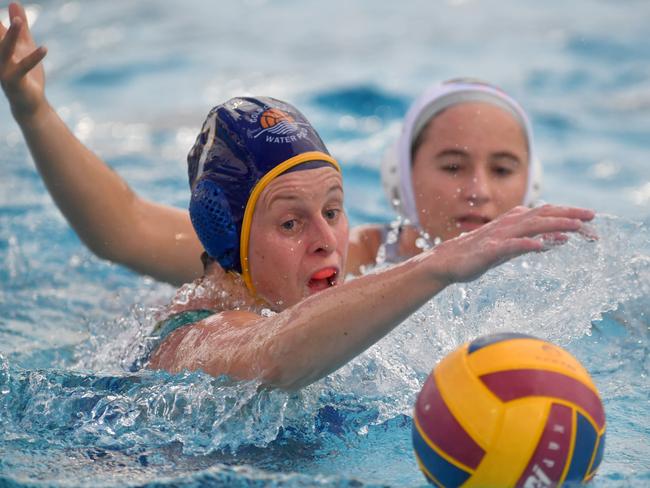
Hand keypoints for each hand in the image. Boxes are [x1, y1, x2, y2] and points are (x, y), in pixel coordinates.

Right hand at [0, 2, 46, 118]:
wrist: (30, 104)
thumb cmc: (26, 74)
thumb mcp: (25, 47)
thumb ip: (21, 27)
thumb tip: (14, 3)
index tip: (0, 5)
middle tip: (11, 14)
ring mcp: (3, 69)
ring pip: (5, 49)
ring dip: (12, 35)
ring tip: (18, 21)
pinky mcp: (15, 81)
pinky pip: (24, 67)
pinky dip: (34, 58)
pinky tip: (44, 48)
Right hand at [427, 204, 595, 283]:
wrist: (447, 262)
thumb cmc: (478, 255)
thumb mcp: (511, 247)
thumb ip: (533, 240)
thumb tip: (559, 239)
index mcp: (514, 221)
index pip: (546, 212)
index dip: (569, 213)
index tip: (591, 219)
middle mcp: (509, 224)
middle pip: (543, 214)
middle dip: (568, 214)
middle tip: (592, 216)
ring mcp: (499, 237)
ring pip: (530, 226)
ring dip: (554, 225)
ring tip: (575, 228)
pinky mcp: (488, 250)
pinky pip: (509, 246)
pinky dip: (525, 244)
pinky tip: (540, 246)